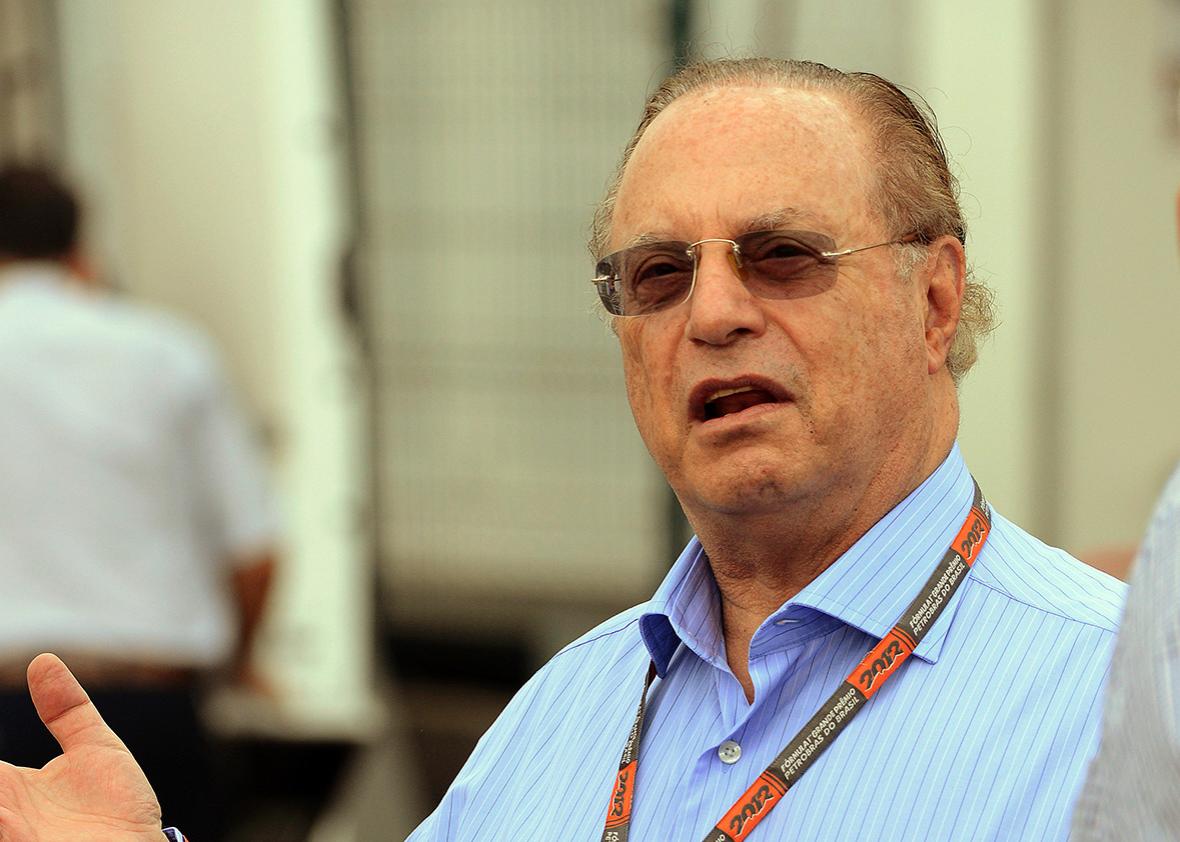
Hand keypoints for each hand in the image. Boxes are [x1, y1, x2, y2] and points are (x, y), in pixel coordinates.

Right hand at [0, 654, 164, 840]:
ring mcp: (12, 835)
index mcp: (8, 789)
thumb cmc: (116, 807)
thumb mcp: (94, 748)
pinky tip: (8, 815)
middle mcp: (4, 814)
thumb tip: (42, 660)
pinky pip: (6, 837)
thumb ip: (67, 709)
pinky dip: (6, 828)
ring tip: (3, 803)